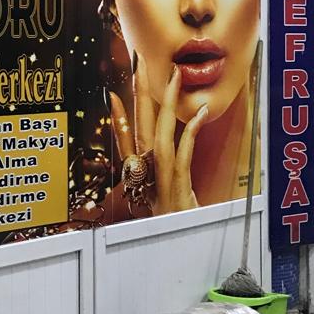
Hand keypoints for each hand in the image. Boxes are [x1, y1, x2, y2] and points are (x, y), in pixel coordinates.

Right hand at [110, 54, 207, 214]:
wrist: (176, 252)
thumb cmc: (175, 228)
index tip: (112, 94)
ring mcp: (160, 179)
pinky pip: (182, 153)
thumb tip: (167, 173)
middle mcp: (145, 175)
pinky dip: (190, 131)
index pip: (125, 140)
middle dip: (141, 92)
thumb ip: (160, 188)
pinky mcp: (177, 186)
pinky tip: (200, 112)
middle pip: (141, 126)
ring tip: (173, 74)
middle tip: (139, 62)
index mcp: (141, 176)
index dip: (119, 117)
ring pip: (160, 132)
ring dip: (166, 101)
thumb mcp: (166, 205)